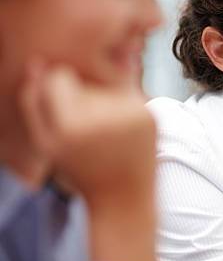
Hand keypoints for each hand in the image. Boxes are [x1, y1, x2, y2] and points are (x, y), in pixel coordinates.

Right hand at [18, 60, 159, 260]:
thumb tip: (36, 63)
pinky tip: (120, 131)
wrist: (126, 197)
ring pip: (107, 82)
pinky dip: (121, 105)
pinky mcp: (151, 113)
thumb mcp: (47, 145)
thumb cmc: (81, 172)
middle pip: (86, 79)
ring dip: (102, 98)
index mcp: (72, 126)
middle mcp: (104, 116)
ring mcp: (133, 113)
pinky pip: (128, 92)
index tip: (61, 111)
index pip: (60, 76)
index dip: (57, 90)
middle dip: (81, 95)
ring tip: (103, 132)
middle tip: (85, 129)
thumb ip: (33, 103)